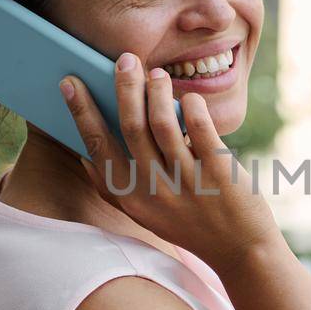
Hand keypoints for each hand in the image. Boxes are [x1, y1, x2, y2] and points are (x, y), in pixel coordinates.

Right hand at [59, 54, 281, 272]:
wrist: (241, 251)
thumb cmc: (191, 224)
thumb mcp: (145, 215)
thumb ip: (115, 189)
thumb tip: (85, 156)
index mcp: (131, 197)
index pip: (97, 147)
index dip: (81, 112)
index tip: (70, 82)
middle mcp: (154, 190)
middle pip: (130, 127)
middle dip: (124, 87)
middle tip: (125, 59)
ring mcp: (187, 182)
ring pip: (163, 124)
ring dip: (158, 92)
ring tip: (157, 74)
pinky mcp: (218, 173)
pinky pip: (200, 130)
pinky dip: (193, 107)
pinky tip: (190, 98)